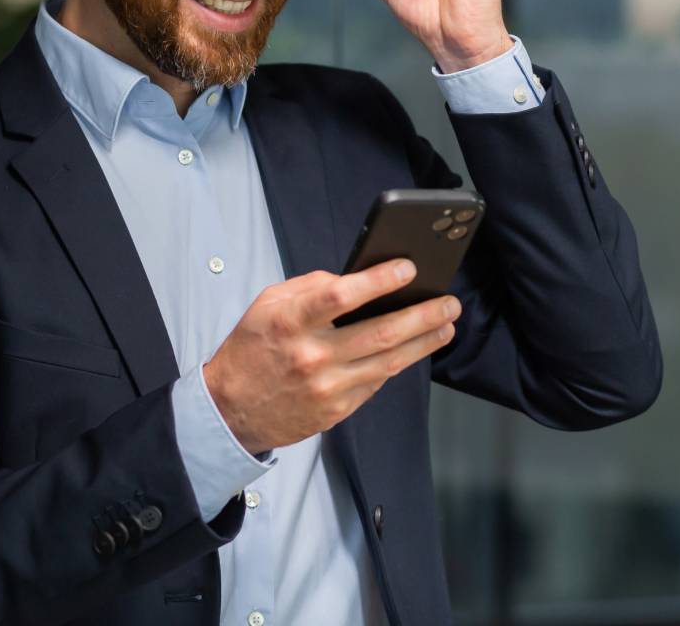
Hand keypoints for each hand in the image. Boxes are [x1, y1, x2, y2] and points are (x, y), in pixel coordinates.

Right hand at [202, 260, 458, 453]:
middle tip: (449, 302)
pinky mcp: (337, 410)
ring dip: (424, 341)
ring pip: (389, 362)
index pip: (340, 296)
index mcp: (291, 322)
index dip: (378, 281)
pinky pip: (377, 382)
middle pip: (380, 333)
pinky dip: (398, 363)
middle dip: (422, 315)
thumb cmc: (252, 348)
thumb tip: (356, 278)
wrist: (230, 411)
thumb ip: (311, 287)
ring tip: (447, 324)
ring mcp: (327, 387)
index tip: (408, 268)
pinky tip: (415, 348)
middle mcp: (312, 356)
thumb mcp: (268, 304)